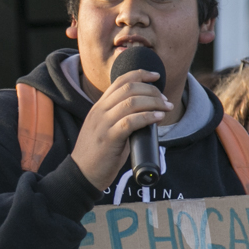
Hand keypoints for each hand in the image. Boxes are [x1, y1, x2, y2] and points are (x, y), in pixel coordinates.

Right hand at [70, 69, 171, 190]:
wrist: (82, 174)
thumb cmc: (98, 154)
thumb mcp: (107, 130)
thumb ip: (122, 120)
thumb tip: (148, 116)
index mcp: (99, 106)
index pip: (120, 81)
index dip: (141, 74)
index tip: (157, 76)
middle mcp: (100, 111)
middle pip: (129, 88)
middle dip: (152, 90)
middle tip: (165, 100)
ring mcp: (103, 124)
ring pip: (131, 102)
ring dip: (154, 102)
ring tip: (166, 108)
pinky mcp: (108, 138)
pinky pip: (130, 121)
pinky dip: (147, 117)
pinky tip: (158, 118)